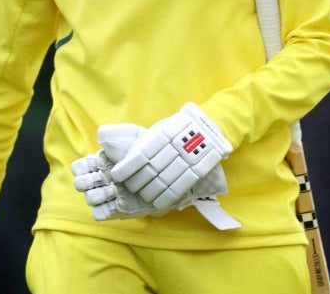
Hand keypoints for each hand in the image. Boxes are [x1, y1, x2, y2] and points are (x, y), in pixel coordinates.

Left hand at [110, 103, 231, 209]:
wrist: (211, 127)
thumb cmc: (181, 128)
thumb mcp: (162, 127)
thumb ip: (146, 140)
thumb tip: (124, 157)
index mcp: (164, 134)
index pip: (140, 156)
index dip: (126, 168)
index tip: (117, 176)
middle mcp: (175, 147)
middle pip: (150, 171)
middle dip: (136, 183)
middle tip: (131, 187)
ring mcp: (188, 159)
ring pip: (163, 182)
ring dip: (149, 193)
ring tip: (144, 195)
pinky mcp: (198, 170)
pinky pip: (179, 187)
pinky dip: (166, 198)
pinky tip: (157, 203)